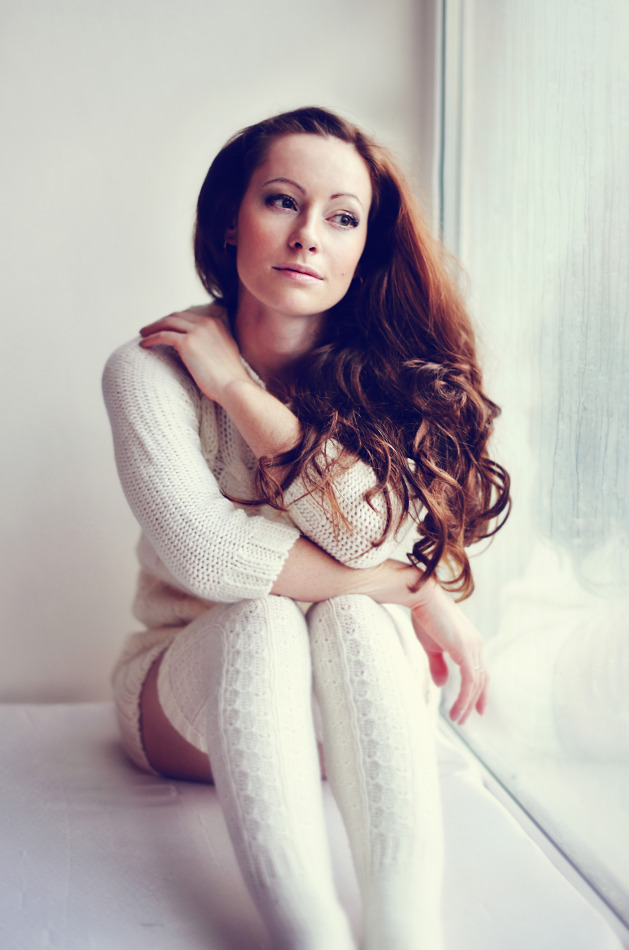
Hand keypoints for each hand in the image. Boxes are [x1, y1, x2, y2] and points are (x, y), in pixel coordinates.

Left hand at [139, 307, 249, 402]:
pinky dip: (151, 338)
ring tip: (143, 334)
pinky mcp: (187, 342)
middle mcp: (206, 323)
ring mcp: (196, 331)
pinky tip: (144, 344)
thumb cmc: (230, 378)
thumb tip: (202, 348)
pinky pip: (163, 335)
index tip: (166, 326)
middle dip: (162, 321)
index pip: (189, 316)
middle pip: (176, 316)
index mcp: (216, 323)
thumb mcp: (226, 353)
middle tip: (150, 329)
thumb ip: (215, 343)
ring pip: (167, 322)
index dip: (174, 320)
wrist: (234, 386)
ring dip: (153, 327)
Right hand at [410, 584, 488, 723]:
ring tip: (458, 719)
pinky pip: (469, 681)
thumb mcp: (432, 646)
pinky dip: (464, 698)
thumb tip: (442, 684)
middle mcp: (476, 644)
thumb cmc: (425, 617)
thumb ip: (439, 665)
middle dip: (475, 702)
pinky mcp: (465, 650)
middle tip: (466, 719)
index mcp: (471, 642)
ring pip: (476, 684)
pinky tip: (456, 709)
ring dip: (467, 704)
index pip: (481, 671)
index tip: (478, 710)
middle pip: (482, 680)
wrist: (421, 597)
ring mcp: (473, 647)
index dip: (480, 691)